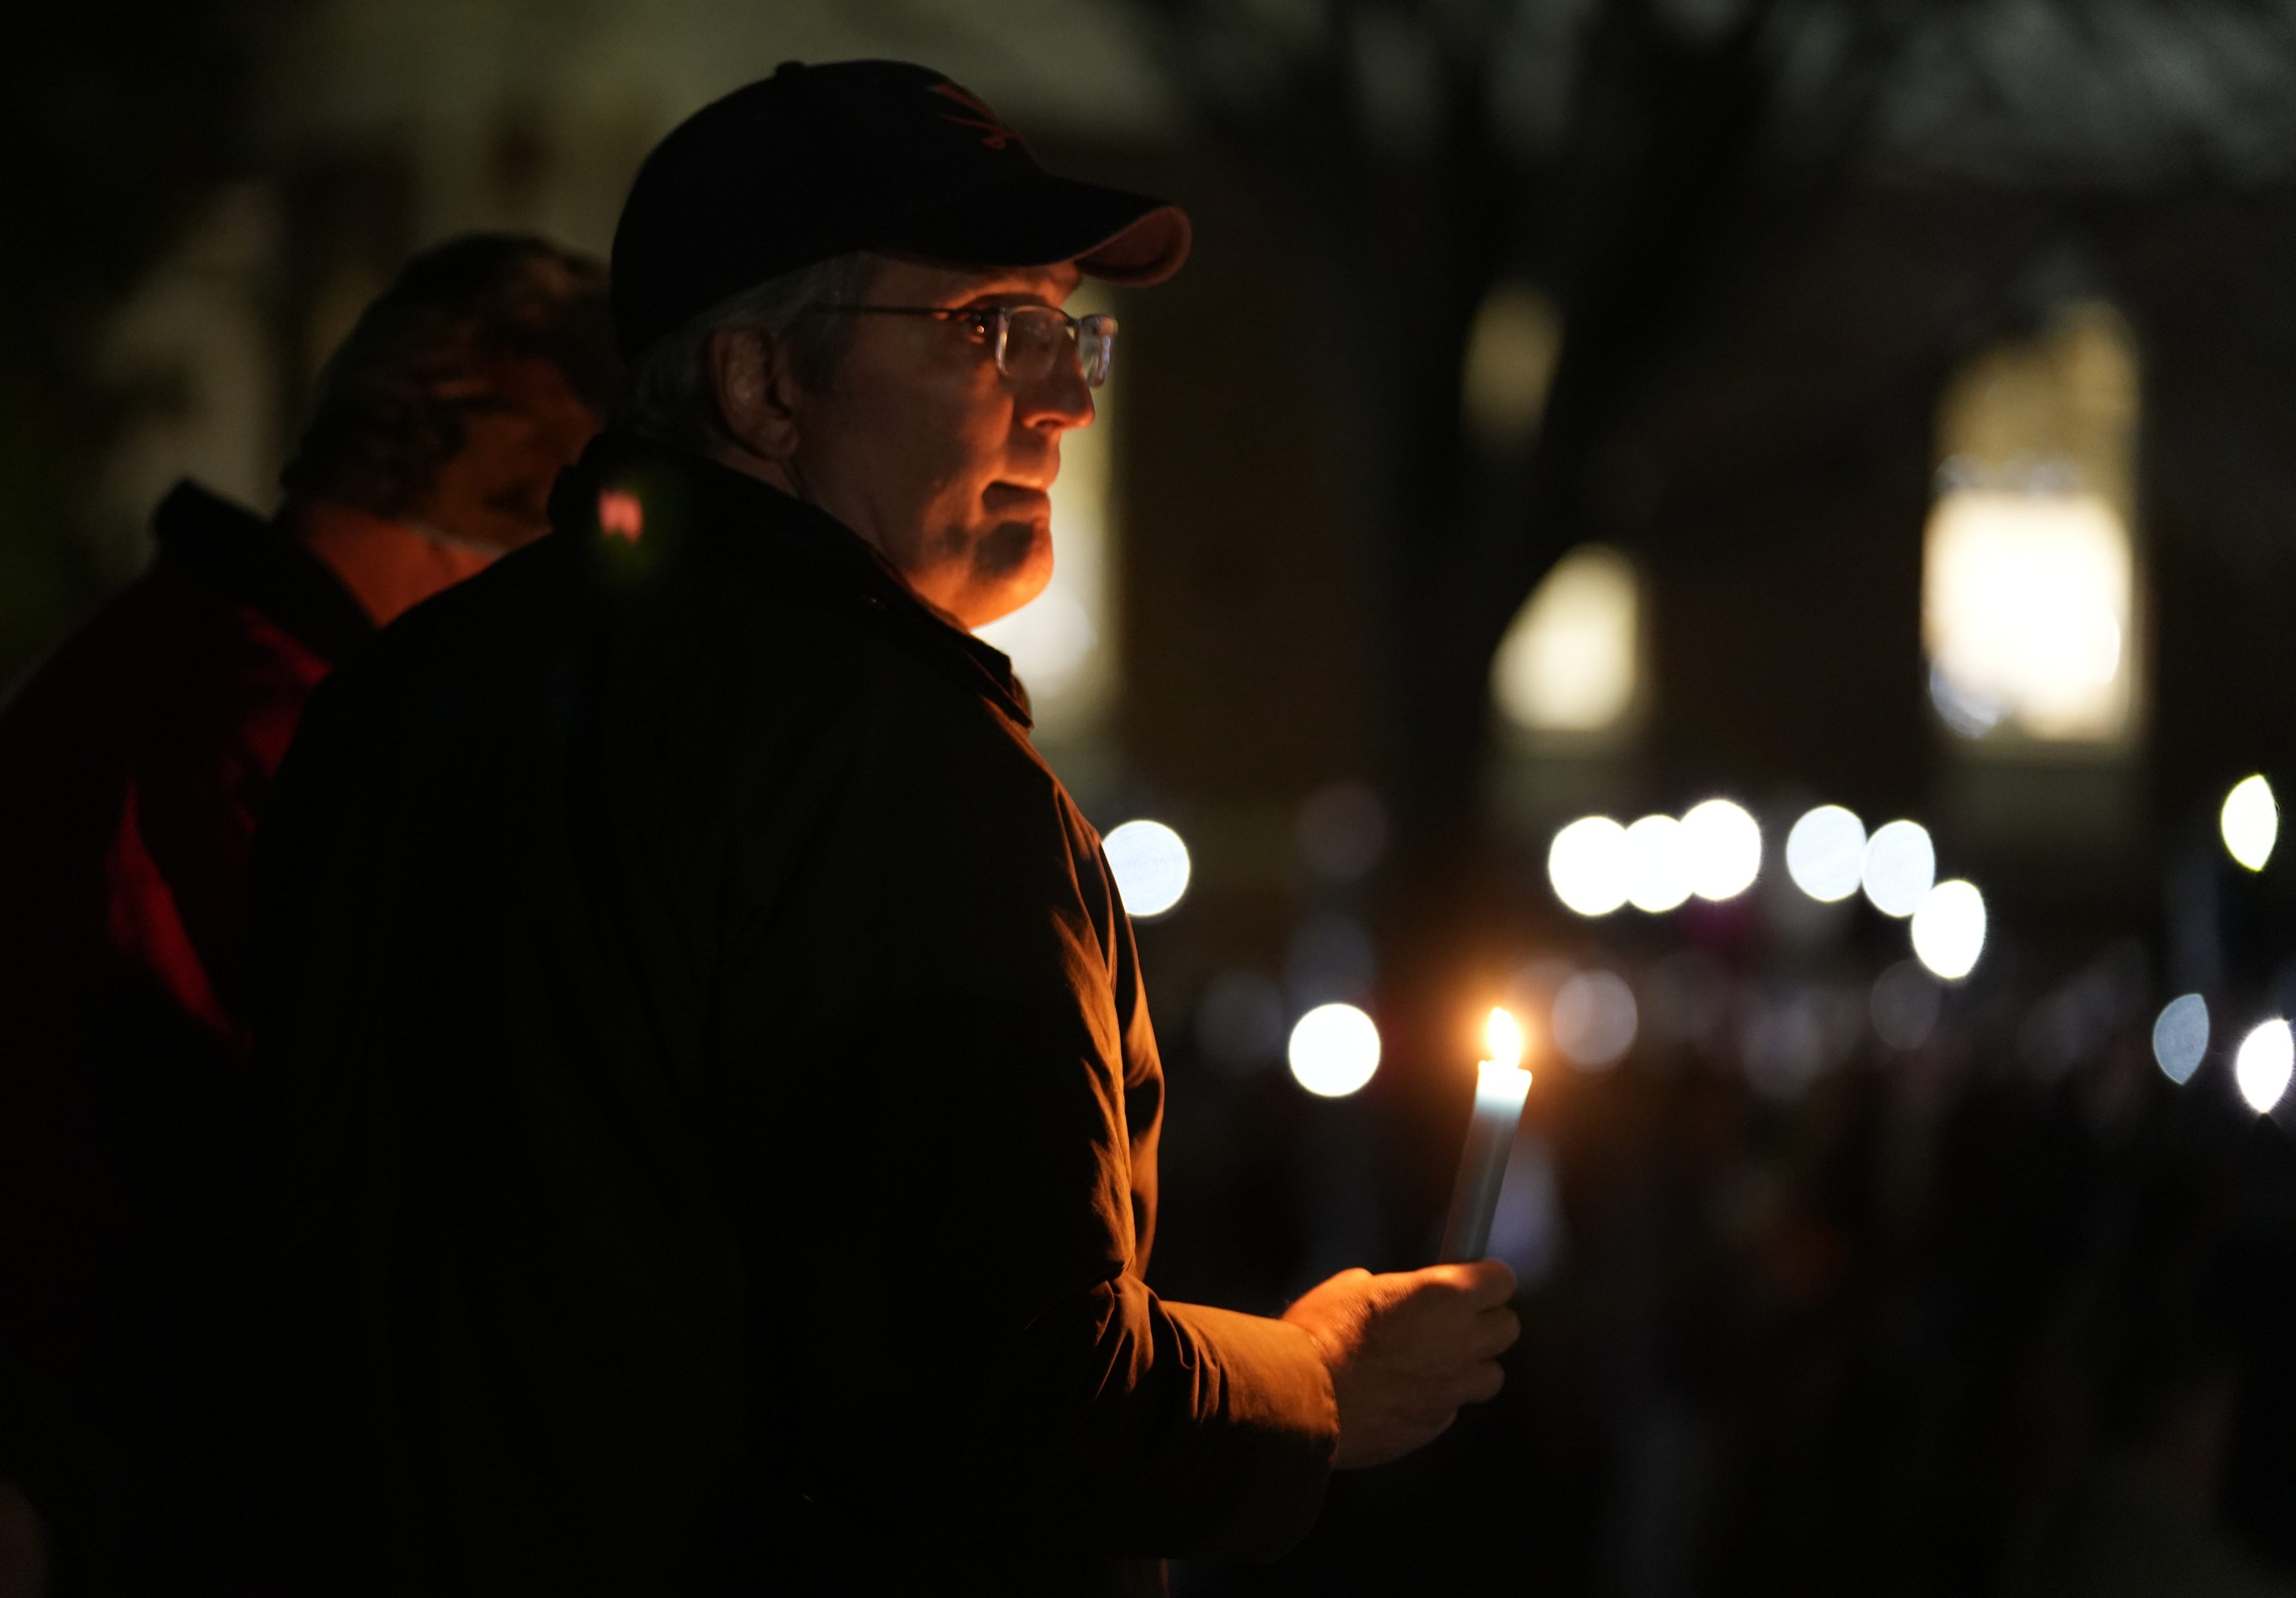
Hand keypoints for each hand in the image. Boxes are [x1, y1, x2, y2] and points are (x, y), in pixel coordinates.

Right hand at [1281, 1260, 1519, 1468]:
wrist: (1301, 1399)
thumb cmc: (1322, 1332)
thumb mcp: (1351, 1286)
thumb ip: (1390, 1290)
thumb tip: (1390, 1296)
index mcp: (1445, 1296)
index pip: (1501, 1280)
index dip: (1485, 1279)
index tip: (1470, 1280)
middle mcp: (1462, 1343)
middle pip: (1508, 1328)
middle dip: (1485, 1322)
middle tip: (1452, 1321)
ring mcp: (1452, 1391)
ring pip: (1490, 1376)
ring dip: (1469, 1367)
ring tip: (1433, 1364)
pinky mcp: (1434, 1427)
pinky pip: (1450, 1409)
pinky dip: (1436, 1400)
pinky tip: (1402, 1395)